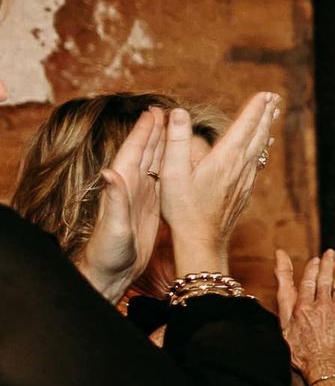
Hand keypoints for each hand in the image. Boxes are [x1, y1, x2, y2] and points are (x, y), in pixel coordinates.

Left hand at [78, 108, 165, 301]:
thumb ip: (113, 199)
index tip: (153, 112)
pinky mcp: (148, 209)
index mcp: (122, 187)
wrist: (108, 274)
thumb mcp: (112, 227)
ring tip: (173, 130)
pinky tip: (177, 163)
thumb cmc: (106, 254)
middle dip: (153, 132)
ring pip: (153, 165)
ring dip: (162, 146)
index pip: (133, 152)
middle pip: (144, 153)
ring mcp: (139, 198)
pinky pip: (161, 182)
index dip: (143, 132)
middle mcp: (129, 188)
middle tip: (165, 112)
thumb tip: (110, 172)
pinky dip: (168, 168)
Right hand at [161, 92, 278, 276]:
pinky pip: (256, 164)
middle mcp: (240, 167)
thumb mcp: (171, 173)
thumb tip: (179, 113)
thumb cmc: (183, 208)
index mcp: (225, 159)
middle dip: (266, 115)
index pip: (244, 127)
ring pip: (259, 149)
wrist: (202, 240)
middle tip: (275, 98)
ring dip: (265, 130)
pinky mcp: (244, 191)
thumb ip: (175, 141)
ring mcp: (245, 181)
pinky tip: (260, 149)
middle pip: (258, 135)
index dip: (255, 109)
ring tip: (271, 116)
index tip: (266, 94)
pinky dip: (260, 149)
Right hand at [276, 238, 334, 376]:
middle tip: (332, 253)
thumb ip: (283, 291)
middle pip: (327, 279)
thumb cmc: (301, 350)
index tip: (317, 260)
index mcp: (303, 308)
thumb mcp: (285, 321)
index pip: (309, 281)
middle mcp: (322, 307)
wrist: (325, 368)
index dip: (313, 269)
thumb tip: (278, 266)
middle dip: (329, 263)